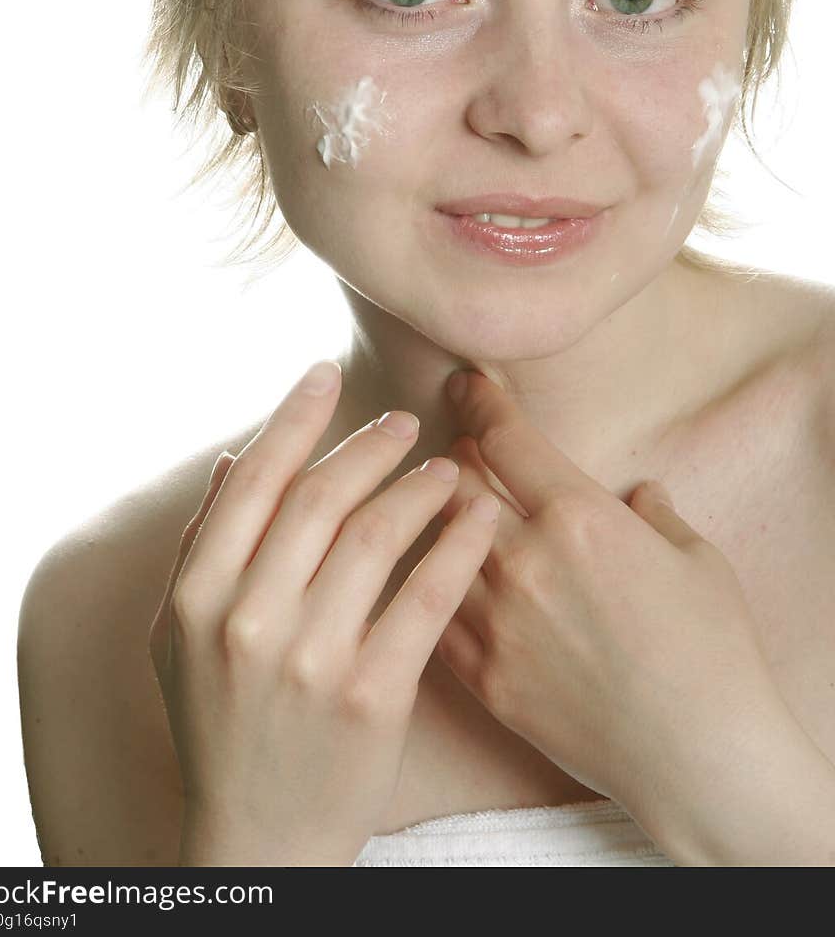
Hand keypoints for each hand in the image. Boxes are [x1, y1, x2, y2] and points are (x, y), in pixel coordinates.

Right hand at [148, 361, 499, 866]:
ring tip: (447, 467)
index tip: (325, 375)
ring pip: (377, 535)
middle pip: (321, 497)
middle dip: (368, 444)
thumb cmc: (219, 725)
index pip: (254, 479)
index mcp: (197, 596)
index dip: (293, 417)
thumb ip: (201, 545)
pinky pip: (426, 598)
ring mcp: (312, 659)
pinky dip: (457, 546)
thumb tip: (235, 459)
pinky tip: (478, 517)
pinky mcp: (375, 695)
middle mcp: (249, 619)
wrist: (259, 837)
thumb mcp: (178, 637)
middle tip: (404, 421)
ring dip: (418, 486)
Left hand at [434, 369, 788, 821]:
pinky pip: (432, 611)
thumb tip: (635, 493)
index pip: (506, 436)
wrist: (699, 757)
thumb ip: (654, 513)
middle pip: (454, 482)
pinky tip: (427, 573)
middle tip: (447, 448)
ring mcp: (498, 621)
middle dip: (449, 456)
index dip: (479, 400)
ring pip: (431, 543)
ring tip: (431, 507)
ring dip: (430, 518)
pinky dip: (427, 582)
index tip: (464, 383)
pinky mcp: (484, 676)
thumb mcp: (696, 559)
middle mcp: (526, 560)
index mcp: (579, 517)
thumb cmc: (712, 651)